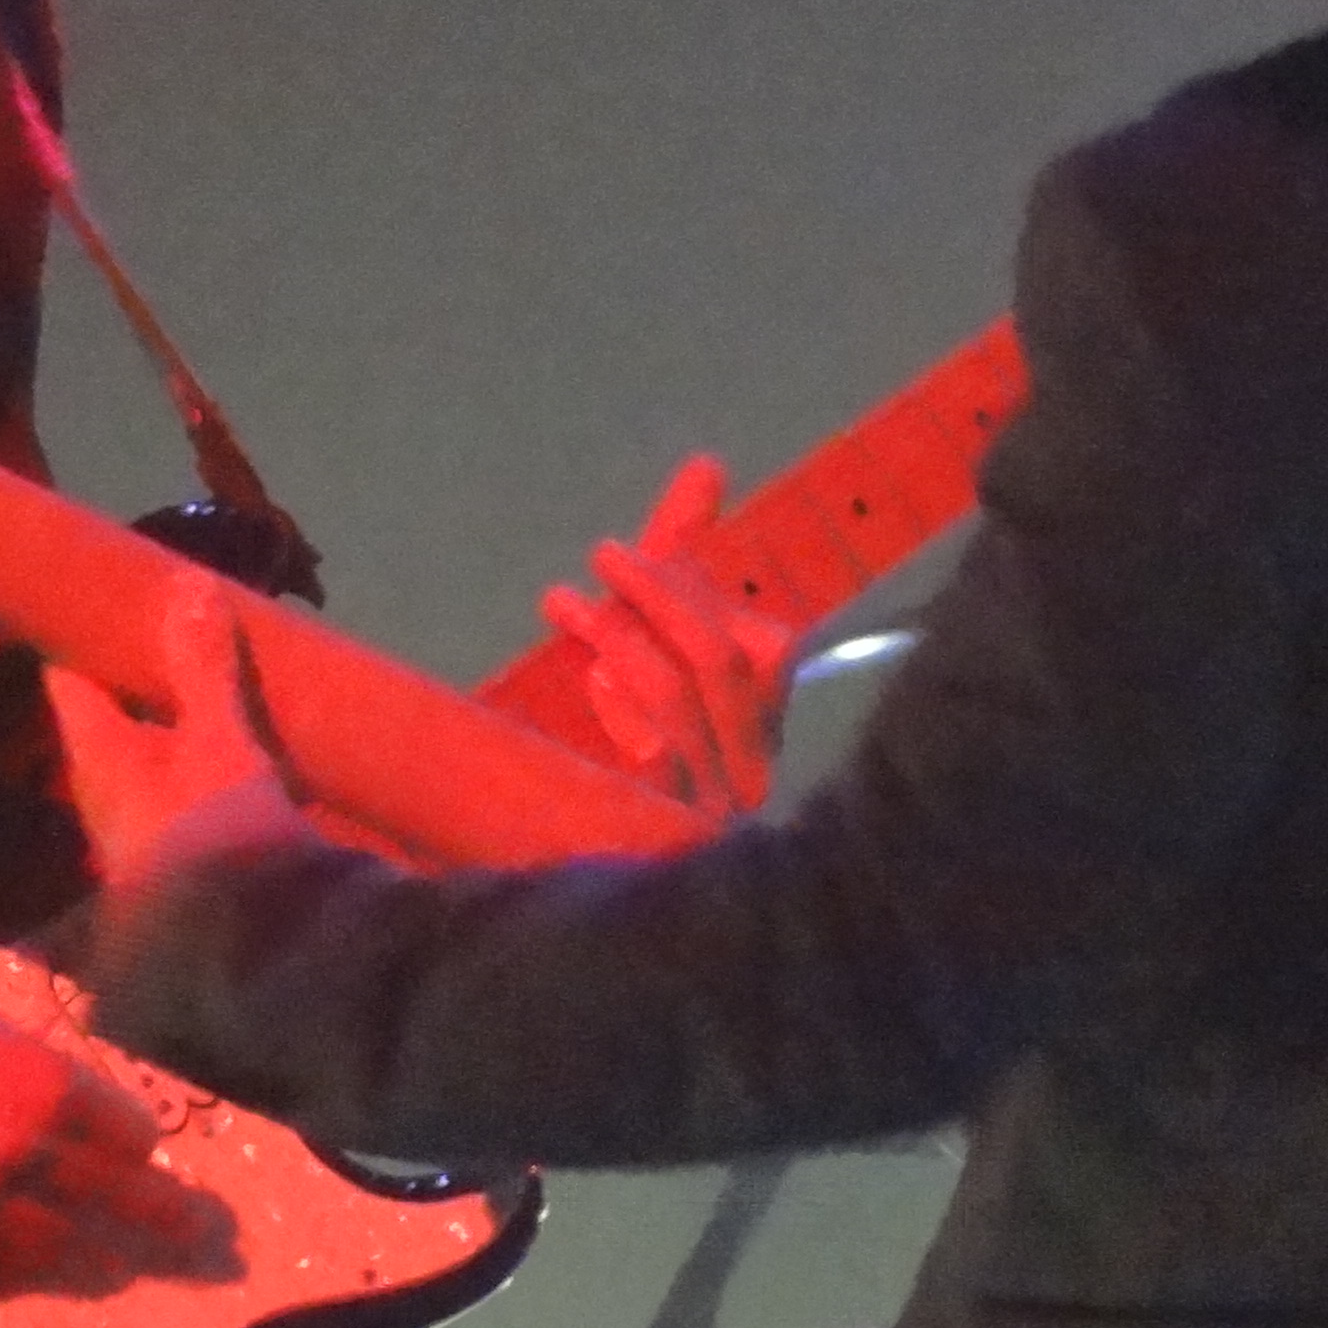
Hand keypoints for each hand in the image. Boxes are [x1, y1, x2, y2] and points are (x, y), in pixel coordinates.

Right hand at [0, 950, 239, 1295]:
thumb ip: (39, 1080)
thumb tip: (75, 1113)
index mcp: (51, 1087)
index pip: (131, 1131)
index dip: (143, 1142)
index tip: (148, 1149)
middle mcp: (32, 1155)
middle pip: (124, 1201)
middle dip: (169, 1221)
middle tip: (206, 1240)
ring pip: (66, 1250)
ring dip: (102, 1260)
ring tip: (123, 1268)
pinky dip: (26, 1276)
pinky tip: (41, 1275)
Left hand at [49, 581, 307, 904]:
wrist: (251, 952)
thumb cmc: (216, 836)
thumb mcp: (216, 743)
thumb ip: (203, 668)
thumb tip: (187, 583)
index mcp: (95, 755)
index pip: (66, 674)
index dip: (75, 627)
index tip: (96, 585)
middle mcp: (108, 788)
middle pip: (111, 708)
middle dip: (139, 661)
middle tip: (173, 605)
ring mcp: (148, 819)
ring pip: (153, 741)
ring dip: (176, 701)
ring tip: (214, 648)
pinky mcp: (192, 842)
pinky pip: (189, 771)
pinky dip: (208, 738)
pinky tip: (244, 717)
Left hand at [547, 454, 797, 820]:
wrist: (579, 865)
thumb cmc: (631, 728)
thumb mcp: (654, 635)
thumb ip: (681, 554)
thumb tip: (709, 462)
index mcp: (763, 730)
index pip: (763, 646)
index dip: (693, 588)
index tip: (624, 555)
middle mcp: (751, 774)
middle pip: (720, 661)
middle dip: (661, 594)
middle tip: (606, 553)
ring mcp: (709, 811)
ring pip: (676, 698)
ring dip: (618, 635)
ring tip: (564, 601)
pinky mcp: (659, 833)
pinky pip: (643, 752)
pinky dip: (617, 702)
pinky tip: (589, 676)